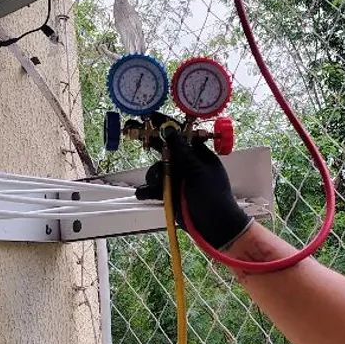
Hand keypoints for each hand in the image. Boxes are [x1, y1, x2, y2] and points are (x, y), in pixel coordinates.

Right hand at [136, 126, 251, 249]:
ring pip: (156, 171)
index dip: (165, 126)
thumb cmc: (213, 197)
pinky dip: (147, 190)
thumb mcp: (198, 172)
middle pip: (164, 150)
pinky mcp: (169, 195)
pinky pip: (153, 189)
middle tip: (130, 130)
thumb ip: (182, 152)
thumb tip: (170, 130)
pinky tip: (143, 193)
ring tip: (156, 186)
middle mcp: (186, 165)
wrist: (214, 227)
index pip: (180, 135)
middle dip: (150, 144)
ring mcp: (177, 180)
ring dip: (153, 177)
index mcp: (198, 155)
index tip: (149, 116)